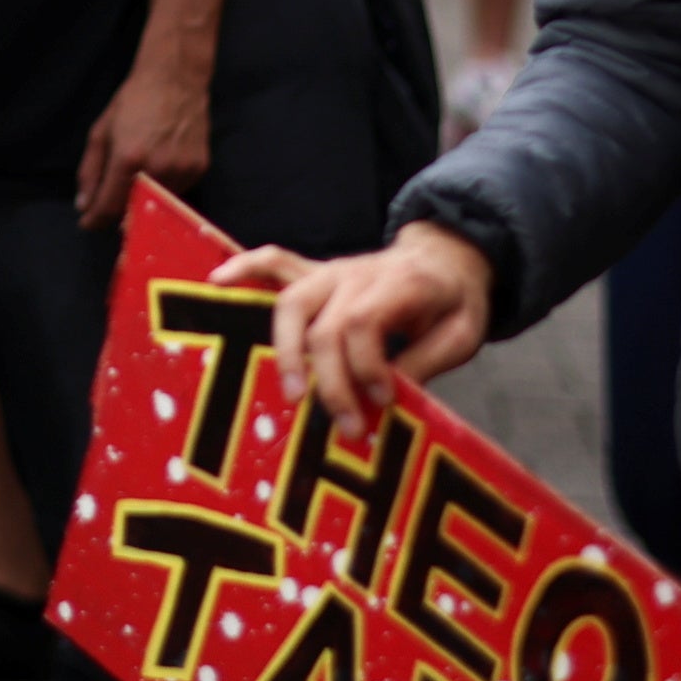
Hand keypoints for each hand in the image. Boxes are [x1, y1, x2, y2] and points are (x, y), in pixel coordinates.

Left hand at [71, 58, 211, 228]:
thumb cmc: (133, 102)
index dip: (96, 220)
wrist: (175, 79)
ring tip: (137, 181)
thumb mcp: (101, 132)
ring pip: (157, 205)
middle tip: (110, 205)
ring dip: (143, 201)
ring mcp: (182, 171)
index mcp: (128, 158)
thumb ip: (90, 171)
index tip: (87, 223)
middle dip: (119, 213)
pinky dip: (164, 190)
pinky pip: (177, 192)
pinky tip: (159, 170)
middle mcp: (157, 170)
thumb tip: (84, 206)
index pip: (110, 206)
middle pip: (134, 211)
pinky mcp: (199, 169)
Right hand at [215, 221, 496, 428]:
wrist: (446, 256)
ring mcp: (332, 270)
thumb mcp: (463, 334)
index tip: (385, 401)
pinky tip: (218, 284)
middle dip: (330, 380)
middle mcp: (357, 273)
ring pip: (292, 302)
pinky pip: (274, 263)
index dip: (367, 367)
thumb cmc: (453, 302)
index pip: (363, 323)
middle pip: (324, 324)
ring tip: (293, 393)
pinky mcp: (315, 273)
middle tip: (346, 425)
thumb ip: (426, 361)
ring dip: (285, 350)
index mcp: (400, 284)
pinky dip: (244, 269)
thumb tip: (385, 400)